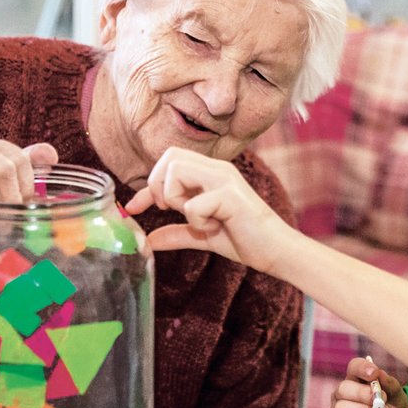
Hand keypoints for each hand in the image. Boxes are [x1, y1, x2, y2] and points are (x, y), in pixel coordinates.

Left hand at [124, 147, 291, 272]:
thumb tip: (147, 240)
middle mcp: (217, 168)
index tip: (132, 208)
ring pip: (177, 171)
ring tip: (196, 217)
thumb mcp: (202, 234)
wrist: (275, 250)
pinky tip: (215, 226)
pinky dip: (196, 220)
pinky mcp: (231, 196)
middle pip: (170, 157)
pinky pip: (193, 203)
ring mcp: (224, 179)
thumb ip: (176, 233)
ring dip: (176, 198)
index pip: (168, 163)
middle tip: (170, 210)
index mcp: (210, 172)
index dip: (146, 187)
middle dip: (159, 186)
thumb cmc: (244, 238)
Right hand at [328, 357, 407, 407]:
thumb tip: (379, 373)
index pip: (353, 368)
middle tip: (382, 402)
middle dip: (363, 394)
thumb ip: (391, 386)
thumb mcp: (401, 402)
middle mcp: (344, 398)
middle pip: (343, 388)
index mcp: (358, 384)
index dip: (361, 368)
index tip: (373, 374)